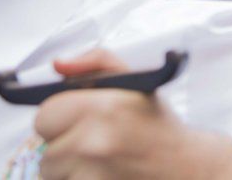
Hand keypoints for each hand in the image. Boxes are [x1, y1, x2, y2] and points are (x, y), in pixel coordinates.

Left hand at [37, 49, 231, 179]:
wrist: (188, 167)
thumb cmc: (158, 125)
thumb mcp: (135, 81)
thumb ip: (95, 62)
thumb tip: (58, 65)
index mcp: (103, 108)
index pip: (44, 116)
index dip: (59, 118)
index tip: (76, 120)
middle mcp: (94, 143)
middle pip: (45, 151)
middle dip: (62, 146)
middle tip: (92, 142)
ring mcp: (93, 176)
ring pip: (53, 175)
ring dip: (70, 170)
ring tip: (101, 160)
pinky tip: (104, 174)